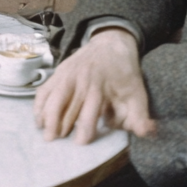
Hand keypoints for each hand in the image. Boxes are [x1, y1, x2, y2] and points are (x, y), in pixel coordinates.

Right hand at [33, 28, 155, 144]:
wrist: (111, 43)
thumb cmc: (124, 73)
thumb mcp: (137, 93)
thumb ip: (140, 116)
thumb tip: (147, 133)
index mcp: (100, 86)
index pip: (90, 109)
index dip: (85, 127)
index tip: (81, 143)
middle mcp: (80, 80)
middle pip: (65, 105)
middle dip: (59, 125)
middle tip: (55, 143)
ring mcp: (66, 75)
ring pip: (52, 97)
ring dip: (46, 116)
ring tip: (46, 134)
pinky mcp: (58, 73)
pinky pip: (44, 90)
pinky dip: (39, 105)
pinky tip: (39, 120)